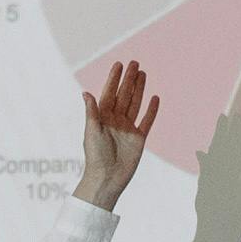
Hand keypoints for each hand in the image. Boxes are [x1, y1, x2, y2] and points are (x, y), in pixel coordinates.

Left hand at [76, 58, 162, 205]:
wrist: (107, 178)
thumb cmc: (95, 157)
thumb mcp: (91, 132)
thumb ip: (91, 112)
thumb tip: (86, 93)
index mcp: (102, 118)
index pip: (109, 94)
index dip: (113, 79)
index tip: (119, 64)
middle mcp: (115, 121)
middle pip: (124, 95)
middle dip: (129, 79)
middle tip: (135, 63)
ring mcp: (127, 129)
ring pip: (135, 104)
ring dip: (139, 89)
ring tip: (143, 74)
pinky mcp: (139, 138)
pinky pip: (147, 121)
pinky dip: (151, 110)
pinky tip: (155, 98)